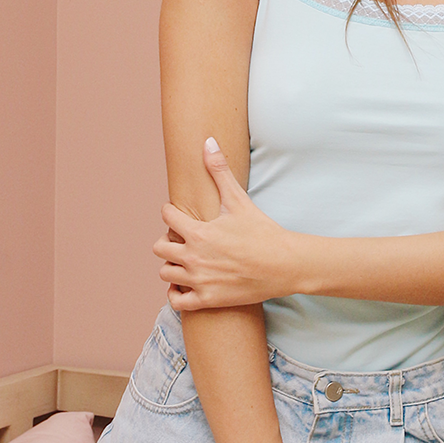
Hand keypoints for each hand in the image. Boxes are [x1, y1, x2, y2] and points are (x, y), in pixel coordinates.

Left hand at [154, 137, 298, 308]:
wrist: (284, 265)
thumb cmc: (262, 231)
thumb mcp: (239, 200)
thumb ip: (220, 171)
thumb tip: (208, 141)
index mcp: (198, 232)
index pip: (167, 217)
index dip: (171, 212)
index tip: (180, 214)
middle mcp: (193, 257)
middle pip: (159, 247)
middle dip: (167, 240)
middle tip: (182, 238)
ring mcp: (199, 281)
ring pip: (165, 273)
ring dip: (172, 265)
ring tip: (186, 259)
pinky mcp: (207, 300)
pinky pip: (176, 301)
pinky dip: (176, 293)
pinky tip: (186, 283)